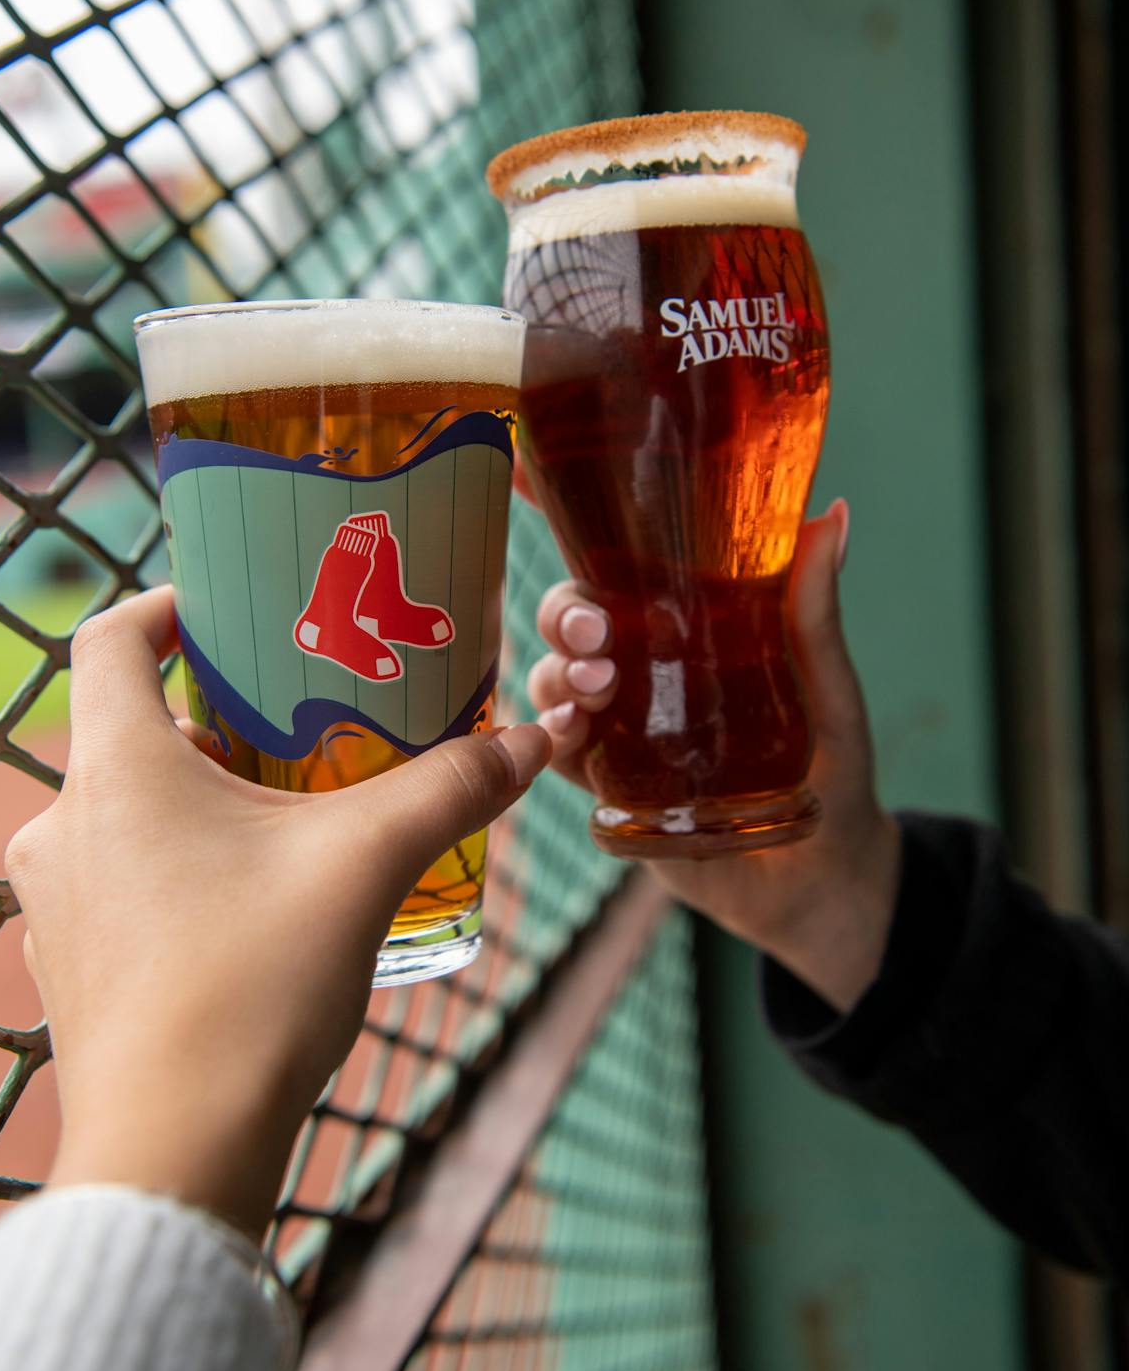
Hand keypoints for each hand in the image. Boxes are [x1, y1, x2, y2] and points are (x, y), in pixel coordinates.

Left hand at [6, 587, 548, 1238]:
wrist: (175, 1153)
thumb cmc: (252, 988)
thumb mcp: (367, 867)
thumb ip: (451, 789)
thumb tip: (529, 740)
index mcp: (116, 769)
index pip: (111, 639)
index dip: (168, 607)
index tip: (230, 612)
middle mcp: (63, 826)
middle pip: (131, 731)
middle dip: (217, 722)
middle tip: (300, 724)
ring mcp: (57, 904)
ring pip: (127, 815)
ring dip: (200, 803)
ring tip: (289, 819)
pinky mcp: (72, 969)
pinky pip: (122, 886)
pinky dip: (180, 873)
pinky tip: (255, 908)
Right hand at [529, 502, 900, 1013]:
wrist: (826, 877)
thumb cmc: (833, 768)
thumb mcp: (829, 688)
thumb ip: (815, 613)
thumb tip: (832, 516)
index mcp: (687, 629)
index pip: (618, 569)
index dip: (570, 527)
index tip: (538, 493)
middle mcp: (642, 671)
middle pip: (573, 623)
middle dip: (567, 615)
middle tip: (596, 632)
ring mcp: (621, 730)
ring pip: (555, 683)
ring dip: (557, 674)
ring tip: (595, 687)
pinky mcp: (611, 789)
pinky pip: (559, 759)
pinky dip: (550, 740)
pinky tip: (565, 733)